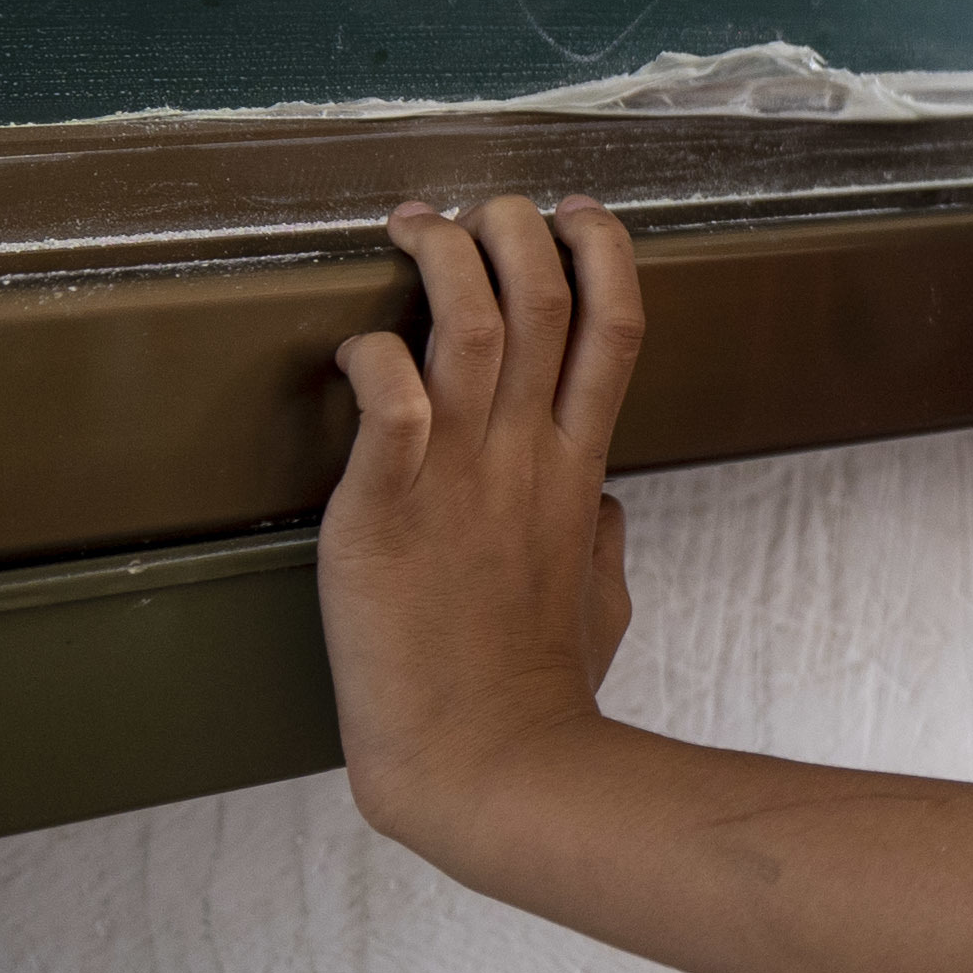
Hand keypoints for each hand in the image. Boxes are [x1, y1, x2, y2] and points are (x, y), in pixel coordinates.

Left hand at [320, 193, 644, 849]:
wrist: (488, 762)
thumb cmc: (544, 693)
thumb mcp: (604, 603)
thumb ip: (603, 542)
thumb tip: (602, 513)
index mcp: (580, 470)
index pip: (615, 323)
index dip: (602, 248)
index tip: (572, 212)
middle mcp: (527, 457)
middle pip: (542, 294)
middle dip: (512, 226)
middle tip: (474, 210)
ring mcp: (460, 479)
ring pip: (467, 322)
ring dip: (442, 257)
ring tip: (412, 228)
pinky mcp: (385, 511)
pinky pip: (388, 400)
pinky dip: (373, 355)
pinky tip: (356, 349)